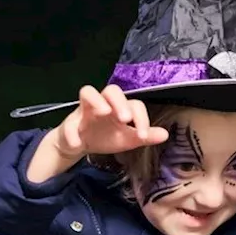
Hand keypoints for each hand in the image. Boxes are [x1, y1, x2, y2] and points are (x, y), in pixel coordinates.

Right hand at [52, 85, 168, 157]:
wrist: (80, 144)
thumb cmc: (105, 136)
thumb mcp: (127, 139)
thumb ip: (144, 136)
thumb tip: (165, 135)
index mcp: (120, 107)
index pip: (134, 104)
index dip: (141, 118)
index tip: (143, 135)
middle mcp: (104, 103)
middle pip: (112, 90)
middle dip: (119, 102)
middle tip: (125, 118)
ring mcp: (85, 109)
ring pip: (88, 92)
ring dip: (96, 100)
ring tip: (103, 112)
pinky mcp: (70, 120)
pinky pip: (69, 122)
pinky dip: (72, 132)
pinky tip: (78, 143)